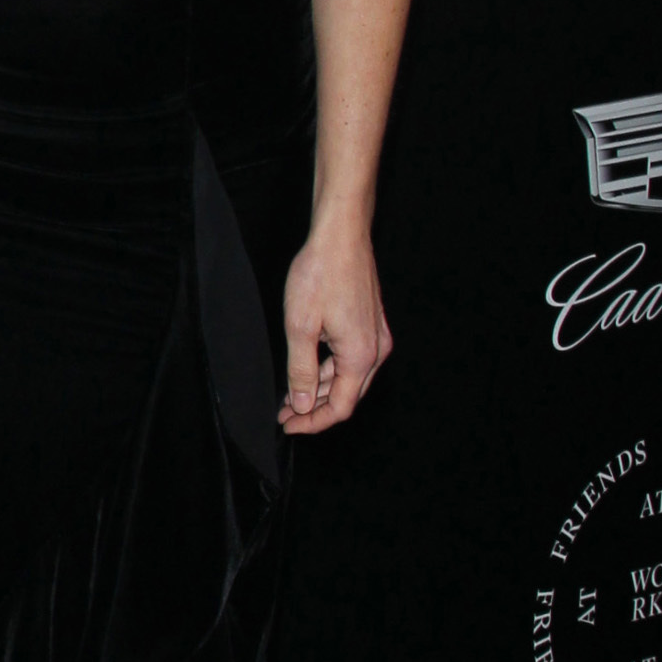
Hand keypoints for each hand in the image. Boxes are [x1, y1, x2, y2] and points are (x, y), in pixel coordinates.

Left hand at [280, 224, 389, 435]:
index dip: (313, 422)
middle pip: (347, 396)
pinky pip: (351, 359)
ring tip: (290, 396)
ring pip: (348, 377)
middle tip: (285, 415)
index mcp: (360, 356)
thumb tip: (301, 403)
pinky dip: (329, 370)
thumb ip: (300, 370)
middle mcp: (375, 350)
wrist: (341, 236)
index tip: (288, 426)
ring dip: (320, 390)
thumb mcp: (299, 326)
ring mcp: (376, 336)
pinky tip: (308, 370)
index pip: (340, 407)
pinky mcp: (371, 324)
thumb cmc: (321, 273)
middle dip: (315, 409)